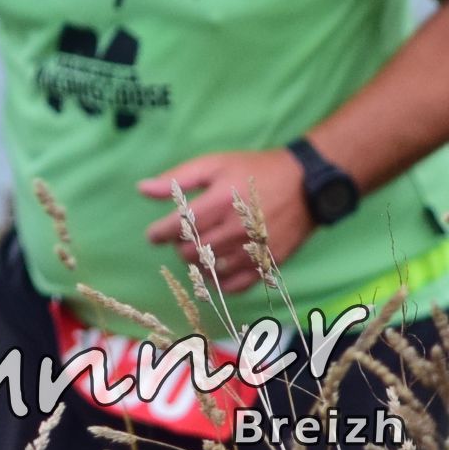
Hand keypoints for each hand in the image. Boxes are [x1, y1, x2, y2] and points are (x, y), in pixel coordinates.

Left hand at [140, 148, 309, 293]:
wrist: (306, 185)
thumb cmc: (254, 171)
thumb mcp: (214, 164)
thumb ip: (177, 179)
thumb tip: (142, 189)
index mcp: (219, 203)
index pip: (178, 227)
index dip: (159, 234)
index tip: (153, 236)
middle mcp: (236, 230)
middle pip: (192, 252)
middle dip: (180, 247)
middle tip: (182, 239)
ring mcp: (254, 250)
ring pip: (212, 271)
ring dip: (198, 264)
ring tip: (198, 252)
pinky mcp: (269, 263)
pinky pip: (237, 285)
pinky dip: (219, 282)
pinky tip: (215, 271)